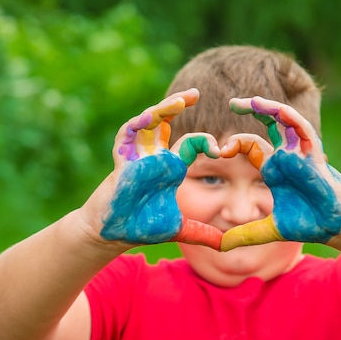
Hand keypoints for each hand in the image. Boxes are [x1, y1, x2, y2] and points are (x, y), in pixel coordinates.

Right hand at [96, 89, 223, 249]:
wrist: (114, 235)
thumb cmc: (143, 227)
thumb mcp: (179, 230)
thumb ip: (202, 234)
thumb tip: (226, 246)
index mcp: (171, 168)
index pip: (191, 144)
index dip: (206, 142)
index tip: (222, 149)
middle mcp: (155, 157)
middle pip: (166, 122)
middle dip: (178, 104)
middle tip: (195, 93)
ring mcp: (137, 157)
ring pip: (147, 123)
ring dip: (161, 110)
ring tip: (179, 101)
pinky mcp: (121, 162)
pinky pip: (126, 137)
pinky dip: (137, 125)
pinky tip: (150, 117)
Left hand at [220, 96, 340, 250]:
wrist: (337, 227)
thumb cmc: (308, 223)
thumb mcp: (269, 230)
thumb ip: (245, 235)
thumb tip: (220, 247)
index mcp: (273, 169)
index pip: (250, 146)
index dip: (235, 144)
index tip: (219, 150)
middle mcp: (285, 156)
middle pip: (267, 125)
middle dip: (252, 110)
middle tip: (233, 103)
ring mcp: (300, 154)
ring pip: (286, 121)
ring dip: (270, 108)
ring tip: (251, 100)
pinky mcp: (314, 157)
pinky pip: (304, 132)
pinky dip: (293, 120)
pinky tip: (280, 112)